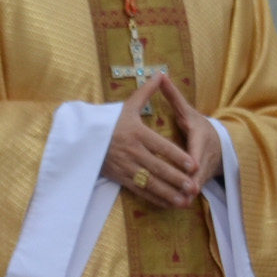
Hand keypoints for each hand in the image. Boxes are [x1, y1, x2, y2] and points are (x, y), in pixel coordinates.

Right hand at [103, 74, 196, 208]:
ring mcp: (125, 166)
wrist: (83, 137)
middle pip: (157, 167)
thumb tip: (161, 73)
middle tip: (192, 186)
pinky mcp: (120, 178)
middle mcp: (132, 151)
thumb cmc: (108, 120)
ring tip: (184, 200)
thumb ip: (147, 91)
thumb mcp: (127, 105)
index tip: (192, 165)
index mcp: (136, 133)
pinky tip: (169, 203)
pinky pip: (140, 191)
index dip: (177, 157)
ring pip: (150, 183)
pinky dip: (155, 199)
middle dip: (176, 179)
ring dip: (168, 193)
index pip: (160, 147)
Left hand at [165, 81, 224, 199]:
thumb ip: (174, 97)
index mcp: (201, 139)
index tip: (191, 167)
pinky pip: (193, 191)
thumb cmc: (200, 126)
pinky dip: (186, 197)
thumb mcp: (188, 111)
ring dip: (188, 193)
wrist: (221, 143)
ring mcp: (205, 171)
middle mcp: (205, 156)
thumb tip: (161, 76)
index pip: (199, 149)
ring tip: (179, 203)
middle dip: (192, 182)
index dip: (195, 159)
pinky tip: (177, 206)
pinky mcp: (202, 182)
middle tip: (184, 191)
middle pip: (199, 171)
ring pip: (197, 184)